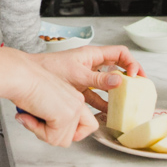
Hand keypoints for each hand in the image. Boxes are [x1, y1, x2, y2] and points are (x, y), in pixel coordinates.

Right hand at [9, 57, 100, 146]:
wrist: (19, 76)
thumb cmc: (24, 83)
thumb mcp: (45, 101)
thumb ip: (53, 117)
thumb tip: (52, 135)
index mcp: (74, 96)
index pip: (88, 125)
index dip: (73, 133)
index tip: (56, 129)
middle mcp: (77, 101)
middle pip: (73, 136)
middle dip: (52, 134)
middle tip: (38, 121)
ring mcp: (73, 109)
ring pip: (62, 140)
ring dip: (42, 133)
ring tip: (32, 116)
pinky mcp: (65, 116)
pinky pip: (52, 138)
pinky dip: (37, 130)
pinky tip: (30, 116)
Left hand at [29, 45, 144, 114]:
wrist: (28, 76)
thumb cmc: (49, 68)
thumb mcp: (78, 74)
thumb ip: (99, 80)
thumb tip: (119, 81)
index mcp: (92, 55)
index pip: (120, 53)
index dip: (131, 63)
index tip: (135, 77)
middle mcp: (91, 64)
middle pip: (116, 68)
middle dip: (128, 79)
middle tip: (138, 90)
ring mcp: (85, 77)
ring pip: (106, 84)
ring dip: (116, 94)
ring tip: (126, 104)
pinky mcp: (78, 88)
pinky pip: (96, 96)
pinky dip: (102, 104)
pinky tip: (107, 113)